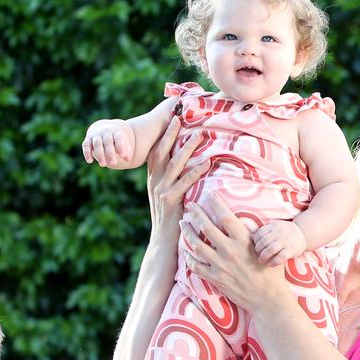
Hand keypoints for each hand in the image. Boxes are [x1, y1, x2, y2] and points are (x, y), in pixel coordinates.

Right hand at [81, 122, 133, 166]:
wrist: (104, 130)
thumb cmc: (116, 141)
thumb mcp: (123, 144)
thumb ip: (126, 151)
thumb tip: (127, 159)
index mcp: (116, 132)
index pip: (118, 138)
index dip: (121, 146)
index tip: (122, 155)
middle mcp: (105, 132)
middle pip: (108, 142)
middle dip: (110, 153)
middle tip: (113, 163)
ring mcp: (96, 135)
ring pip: (97, 143)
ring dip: (100, 154)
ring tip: (103, 165)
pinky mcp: (88, 140)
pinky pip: (86, 145)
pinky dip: (87, 153)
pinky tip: (90, 161)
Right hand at [144, 117, 205, 236]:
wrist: (163, 241)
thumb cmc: (170, 219)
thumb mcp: (166, 196)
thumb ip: (171, 181)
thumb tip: (184, 166)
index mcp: (153, 179)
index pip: (154, 152)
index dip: (161, 135)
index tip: (169, 119)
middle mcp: (155, 182)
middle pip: (161, 152)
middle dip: (170, 133)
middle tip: (179, 117)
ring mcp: (161, 190)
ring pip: (174, 163)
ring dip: (187, 148)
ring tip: (199, 135)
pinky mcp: (170, 200)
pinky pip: (184, 182)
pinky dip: (196, 171)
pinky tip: (206, 163)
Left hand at [182, 194, 288, 311]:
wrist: (268, 297)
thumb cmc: (270, 271)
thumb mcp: (264, 248)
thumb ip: (251, 234)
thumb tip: (242, 219)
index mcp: (243, 241)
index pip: (226, 216)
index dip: (216, 203)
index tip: (210, 194)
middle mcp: (230, 251)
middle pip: (207, 227)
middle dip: (196, 213)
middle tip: (190, 205)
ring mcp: (221, 266)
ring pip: (197, 245)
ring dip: (187, 233)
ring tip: (183, 224)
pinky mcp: (216, 279)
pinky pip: (197, 266)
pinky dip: (190, 258)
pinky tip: (186, 251)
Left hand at [251, 221, 306, 266]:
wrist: (303, 234)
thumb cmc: (284, 232)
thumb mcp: (274, 227)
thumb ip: (263, 232)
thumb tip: (250, 236)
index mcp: (273, 227)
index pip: (260, 233)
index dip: (255, 241)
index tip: (254, 246)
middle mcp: (279, 233)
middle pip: (264, 242)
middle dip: (258, 250)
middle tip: (256, 255)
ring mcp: (285, 242)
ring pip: (271, 249)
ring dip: (264, 256)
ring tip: (261, 260)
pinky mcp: (291, 250)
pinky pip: (281, 257)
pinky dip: (274, 262)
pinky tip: (270, 265)